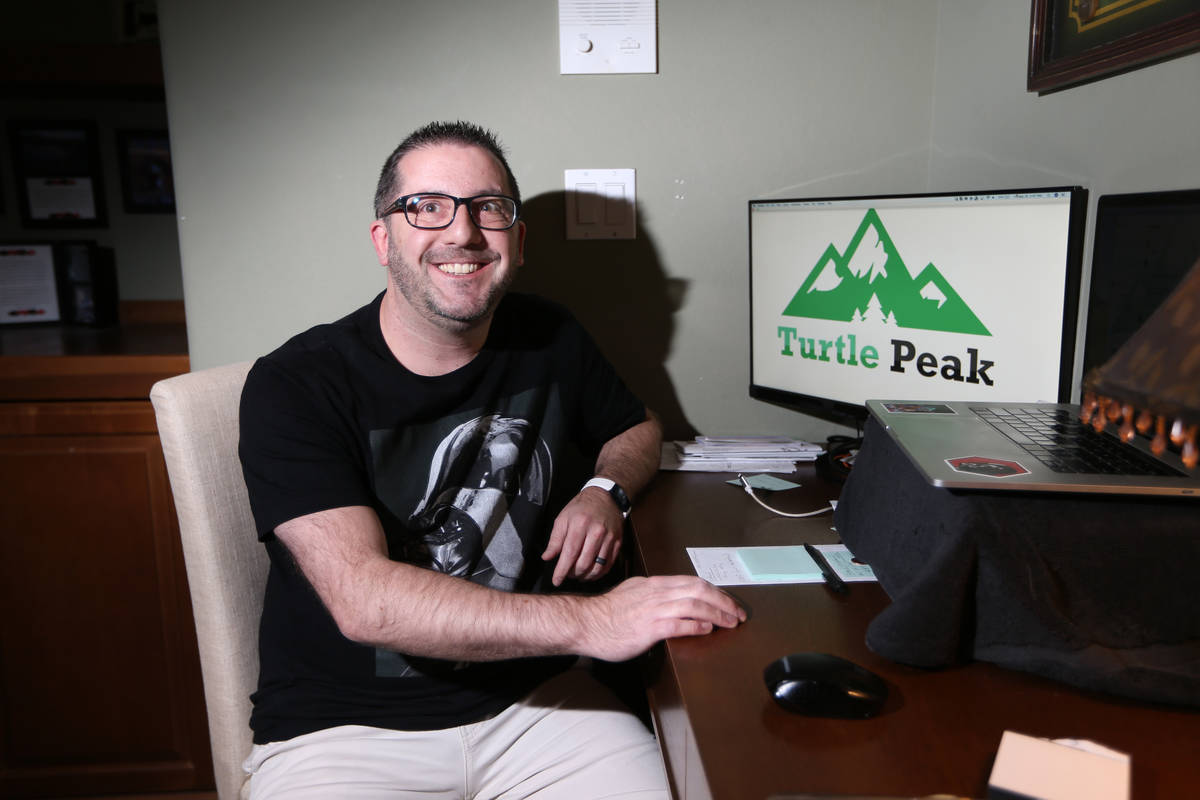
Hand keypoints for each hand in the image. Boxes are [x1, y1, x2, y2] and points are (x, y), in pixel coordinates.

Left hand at [542, 487, 621, 584]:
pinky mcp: (617, 542)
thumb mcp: (563, 518)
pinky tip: (591, 573)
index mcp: (579, 525)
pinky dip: (598, 573)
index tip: (556, 580)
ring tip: (578, 575)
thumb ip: (555, 539)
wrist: (606, 497)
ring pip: (597, 567)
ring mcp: (609, 538)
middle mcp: (596, 532)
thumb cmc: (581, 508)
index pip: (569, 554)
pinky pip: (608, 565)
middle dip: (573, 574)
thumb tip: (547, 557)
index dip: (562, 570)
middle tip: (567, 574)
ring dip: (585, 576)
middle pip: (583, 563)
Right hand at [574, 575, 745, 661]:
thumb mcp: (633, 595)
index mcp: (655, 584)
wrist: (585, 623)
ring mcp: (653, 609)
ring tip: (730, 623)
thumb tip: (671, 601)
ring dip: (717, 613)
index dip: (715, 591)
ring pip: (694, 604)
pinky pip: (679, 624)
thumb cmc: (607, 613)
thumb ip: (653, 596)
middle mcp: (657, 593)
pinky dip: (697, 625)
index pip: (692, 582)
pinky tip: (707, 630)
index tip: (728, 602)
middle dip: (723, 601)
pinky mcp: (649, 628)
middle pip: (699, 590)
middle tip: (738, 613)